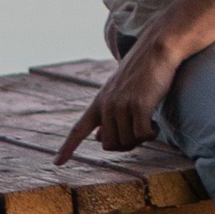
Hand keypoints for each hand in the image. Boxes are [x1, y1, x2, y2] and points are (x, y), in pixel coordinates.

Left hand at [58, 40, 176, 159]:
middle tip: (139, 132)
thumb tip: (98, 139)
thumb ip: (107, 115)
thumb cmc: (141, 72)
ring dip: (141, 138)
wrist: (157, 50)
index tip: (57, 163)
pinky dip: (151, 134)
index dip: (67, 148)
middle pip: (110, 145)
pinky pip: (143, 135)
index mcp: (98, 102)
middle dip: (126, 145)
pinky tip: (156, 123)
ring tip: (149, 122)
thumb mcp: (118, 92)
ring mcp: (121, 105)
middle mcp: (106, 105)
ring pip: (127, 142)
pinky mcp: (139, 105)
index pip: (78, 129)